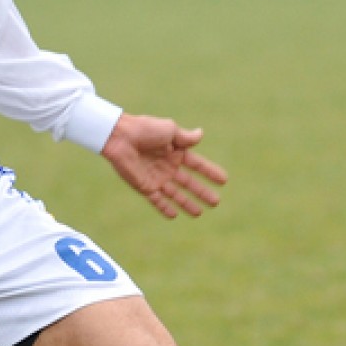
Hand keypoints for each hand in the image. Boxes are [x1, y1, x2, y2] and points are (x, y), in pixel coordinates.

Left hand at [101, 114, 226, 218]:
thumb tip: (201, 134)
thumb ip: (185, 138)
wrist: (120, 136)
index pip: (197, 165)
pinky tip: (174, 215)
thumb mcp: (170, 130)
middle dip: (202, 192)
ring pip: (175, 194)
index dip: (210, 172)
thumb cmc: (145, 129)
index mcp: (175, 152)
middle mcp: (167, 166)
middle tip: (216, 202)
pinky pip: (157, 200)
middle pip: (189, 183)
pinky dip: (164, 208)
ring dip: (187, 203)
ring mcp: (156, 177)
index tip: (224, 180)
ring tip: (199, 213)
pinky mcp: (144, 186)